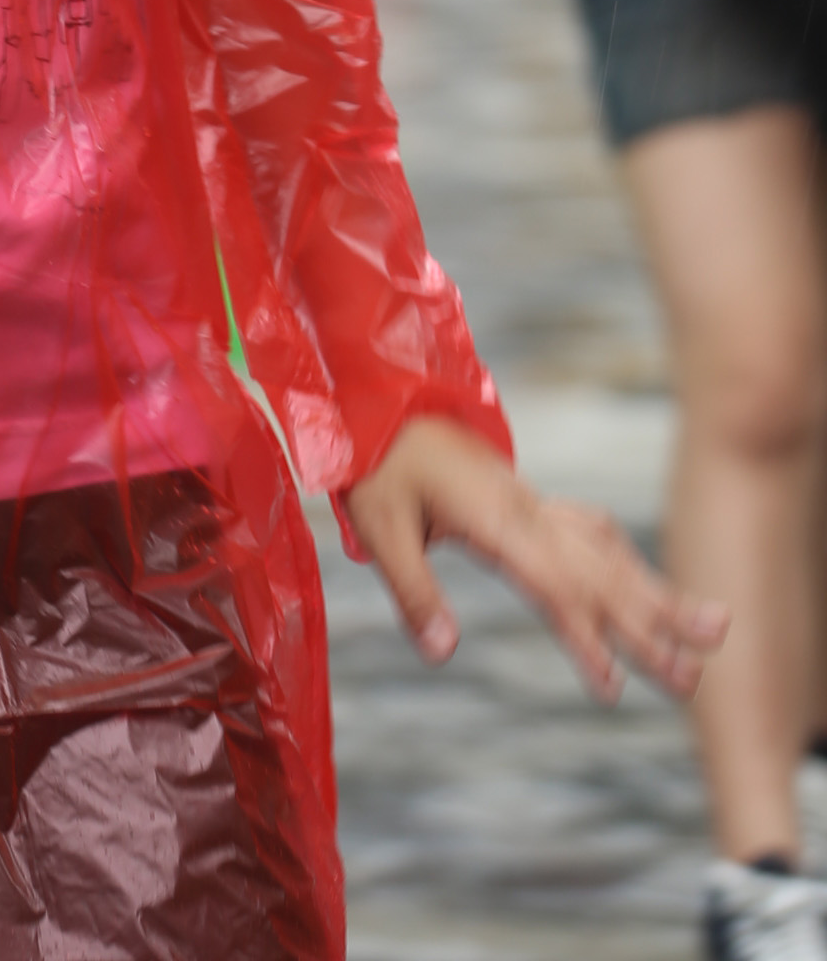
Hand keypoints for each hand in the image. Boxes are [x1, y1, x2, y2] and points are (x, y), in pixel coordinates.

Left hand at [343, 414, 723, 701]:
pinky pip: (591, 530)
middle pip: (599, 575)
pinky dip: (626, 558)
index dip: (586, 636)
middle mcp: (525, 509)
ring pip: (608, 551)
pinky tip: (643, 581)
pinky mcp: (527, 501)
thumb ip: (413, 589)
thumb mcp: (379, 524)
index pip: (553, 585)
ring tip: (710, 629)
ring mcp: (531, 502)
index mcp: (494, 517)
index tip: (615, 687)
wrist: (375, 398)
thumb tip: (444, 652)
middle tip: (694, 677)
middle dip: (649, 627)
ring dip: (656, 593)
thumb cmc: (374, 460)